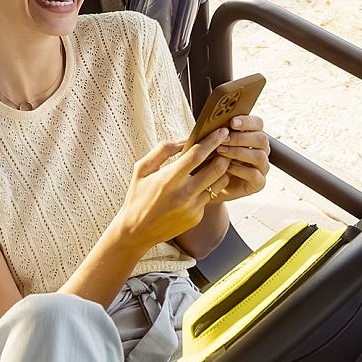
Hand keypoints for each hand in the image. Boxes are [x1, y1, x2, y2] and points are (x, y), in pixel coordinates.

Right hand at [117, 132, 231, 248]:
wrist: (136, 231)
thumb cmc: (137, 196)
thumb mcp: (142, 169)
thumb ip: (163, 150)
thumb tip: (185, 140)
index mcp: (169, 179)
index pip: (197, 155)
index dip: (212, 141)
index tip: (222, 130)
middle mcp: (184, 194)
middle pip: (216, 168)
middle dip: (224, 154)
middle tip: (225, 145)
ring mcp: (193, 207)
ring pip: (219, 183)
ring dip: (222, 170)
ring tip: (218, 162)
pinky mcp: (197, 217)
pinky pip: (209, 196)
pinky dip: (209, 187)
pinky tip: (203, 182)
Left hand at [213, 115, 270, 202]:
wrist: (212, 186)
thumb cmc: (214, 161)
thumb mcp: (217, 145)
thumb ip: (221, 134)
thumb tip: (217, 124)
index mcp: (254, 137)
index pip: (258, 124)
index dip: (247, 121)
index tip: (232, 122)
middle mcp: (262, 150)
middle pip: (261, 139)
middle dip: (240, 138)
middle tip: (223, 139)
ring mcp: (262, 167)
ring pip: (259, 156)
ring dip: (239, 152)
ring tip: (221, 152)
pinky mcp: (259, 182)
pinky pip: (254, 174)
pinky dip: (240, 169)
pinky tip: (227, 167)